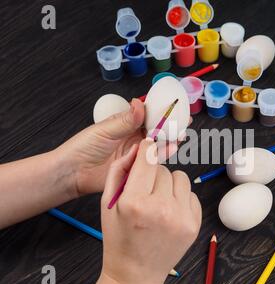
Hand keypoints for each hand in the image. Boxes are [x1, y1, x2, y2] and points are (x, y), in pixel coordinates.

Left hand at [55, 99, 180, 196]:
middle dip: (171, 125)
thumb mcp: (105, 130)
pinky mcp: (137, 167)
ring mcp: (136, 153)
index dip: (162, 110)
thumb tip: (139, 104)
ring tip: (180, 134)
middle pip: (157, 129)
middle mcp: (133, 138)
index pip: (148, 114)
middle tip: (184, 121)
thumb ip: (124, 120)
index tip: (175, 106)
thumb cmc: (83, 148)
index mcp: (125, 124)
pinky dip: (163, 154)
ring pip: (158, 144)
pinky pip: (153, 160)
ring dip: (170, 139)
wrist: (74, 173)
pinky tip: (172, 148)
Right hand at [88, 139, 201, 283]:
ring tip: (158, 201)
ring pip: (180, 178)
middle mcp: (161, 209)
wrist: (135, 273)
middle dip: (153, 175)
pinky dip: (180, 198)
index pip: (148, 159)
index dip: (147, 149)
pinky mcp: (194, 225)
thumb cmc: (118, 238)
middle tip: (144, 191)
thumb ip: (119, 170)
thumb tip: (138, 148)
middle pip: (163, 169)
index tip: (148, 144)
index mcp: (135, 202)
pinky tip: (169, 212)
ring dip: (169, 184)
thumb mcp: (107, 203)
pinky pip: (192, 194)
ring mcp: (181, 218)